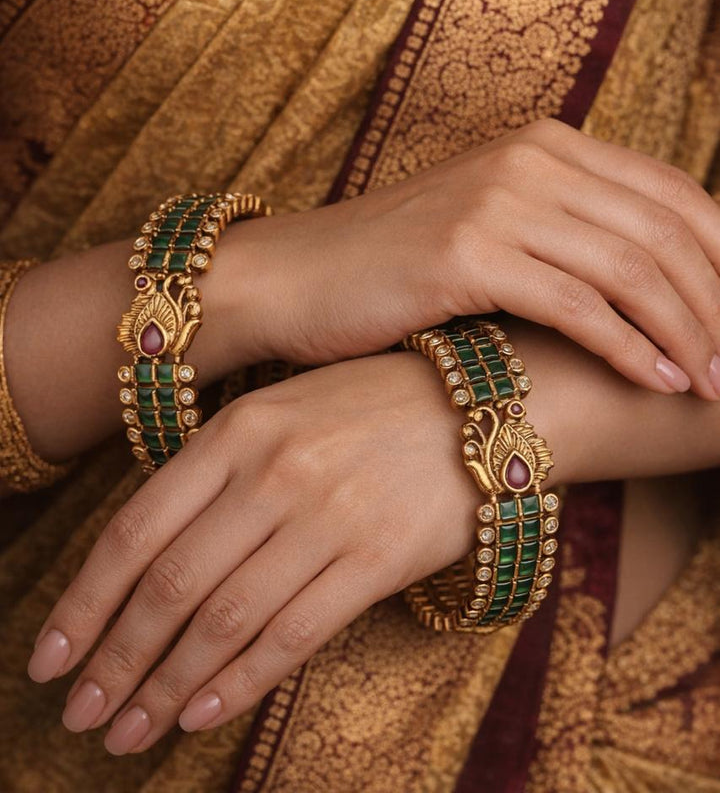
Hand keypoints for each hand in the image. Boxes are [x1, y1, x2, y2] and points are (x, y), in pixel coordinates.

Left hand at [25, 330, 719, 750]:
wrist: (481, 404)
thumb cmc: (370, 406)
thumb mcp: (282, 411)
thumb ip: (215, 470)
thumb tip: (144, 556)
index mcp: (238, 430)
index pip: (136, 529)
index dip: (83, 603)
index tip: (50, 658)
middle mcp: (273, 472)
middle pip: (171, 585)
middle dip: (116, 661)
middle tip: (80, 716)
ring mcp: (326, 515)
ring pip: (224, 619)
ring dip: (166, 685)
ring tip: (128, 731)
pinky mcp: (377, 557)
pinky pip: (292, 632)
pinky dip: (240, 679)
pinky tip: (202, 712)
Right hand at [226, 118, 719, 397]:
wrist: (295, 275)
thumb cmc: (396, 265)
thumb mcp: (494, 226)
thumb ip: (570, 232)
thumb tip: (660, 283)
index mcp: (546, 144)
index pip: (672, 193)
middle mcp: (530, 158)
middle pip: (665, 230)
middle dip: (719, 303)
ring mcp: (497, 200)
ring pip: (630, 268)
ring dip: (685, 333)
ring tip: (713, 384)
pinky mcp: (466, 252)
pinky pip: (576, 303)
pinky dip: (627, 346)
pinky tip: (655, 381)